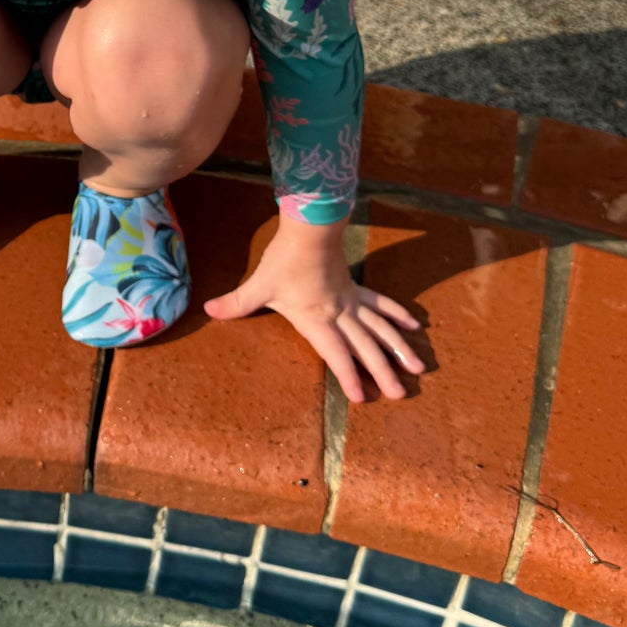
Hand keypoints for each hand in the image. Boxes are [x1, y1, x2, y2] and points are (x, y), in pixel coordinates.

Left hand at [204, 215, 423, 402]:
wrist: (310, 228)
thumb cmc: (284, 259)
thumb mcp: (258, 285)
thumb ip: (236, 303)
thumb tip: (207, 310)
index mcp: (316, 320)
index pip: (335, 354)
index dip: (347, 377)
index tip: (361, 398)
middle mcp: (339, 315)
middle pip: (365, 347)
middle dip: (382, 372)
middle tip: (401, 394)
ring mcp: (350, 301)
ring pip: (380, 329)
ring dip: (399, 349)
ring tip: (419, 368)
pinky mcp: (354, 287)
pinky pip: (380, 304)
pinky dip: (397, 314)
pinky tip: (414, 325)